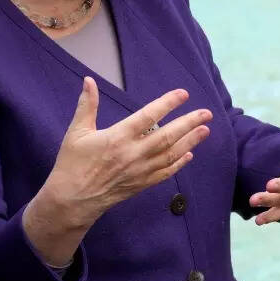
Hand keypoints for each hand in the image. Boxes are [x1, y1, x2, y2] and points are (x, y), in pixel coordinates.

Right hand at [24, 78, 212, 265]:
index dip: (167, 103)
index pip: (148, 116)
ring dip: (190, 141)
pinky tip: (190, 154)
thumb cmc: (72, 163)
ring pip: (171, 154)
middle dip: (189, 123)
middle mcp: (133, 153)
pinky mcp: (141, 184)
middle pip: (167, 136)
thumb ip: (87, 105)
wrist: (72, 200)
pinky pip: (165, 172)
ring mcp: (140, 170)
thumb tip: (89, 80)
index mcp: (118, 137)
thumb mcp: (76, 132)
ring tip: (205, 130)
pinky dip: (179, 163)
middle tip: (207, 113)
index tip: (183, 94)